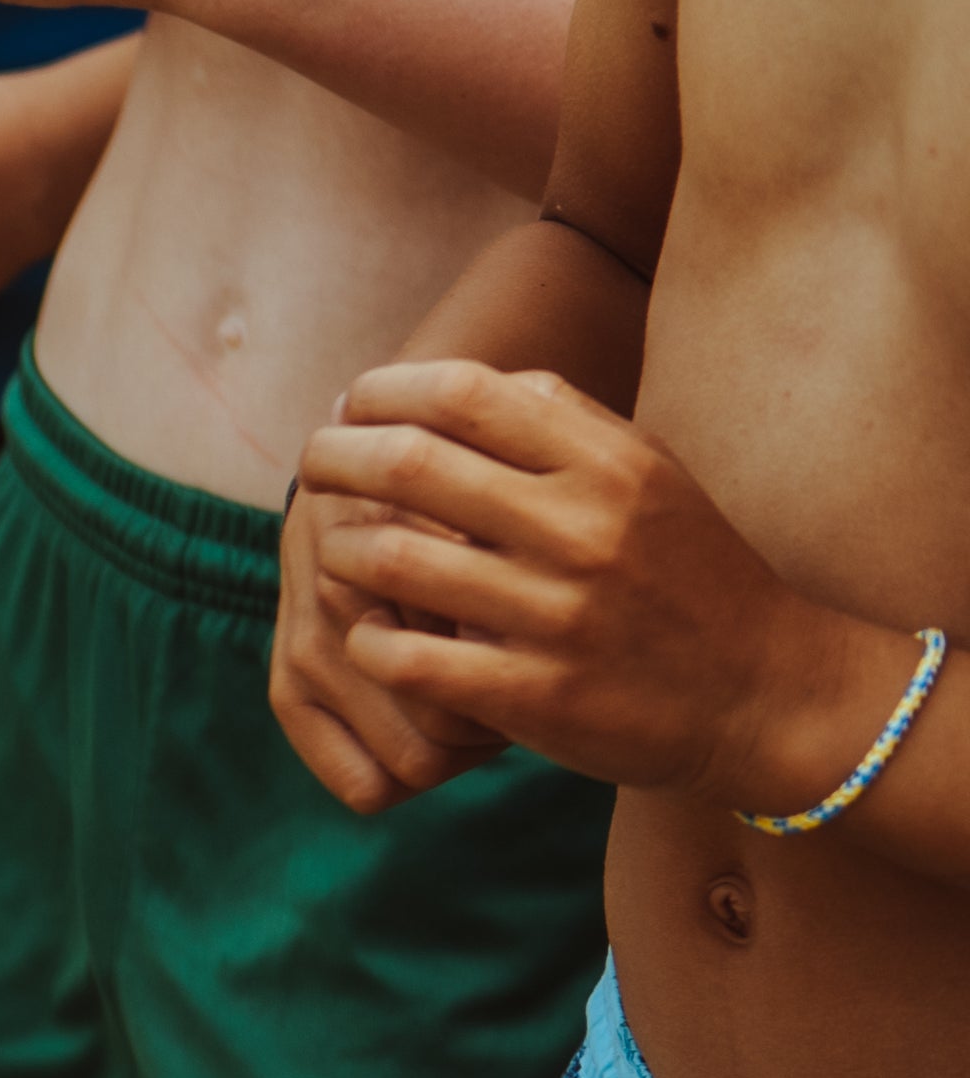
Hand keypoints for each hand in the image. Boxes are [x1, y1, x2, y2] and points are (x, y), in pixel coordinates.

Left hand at [288, 360, 930, 814]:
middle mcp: (584, 529)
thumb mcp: (650, 478)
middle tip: (312, 466)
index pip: (466, 393)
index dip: (387, 390)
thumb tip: (466, 382)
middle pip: (410, 465)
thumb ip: (565, 425)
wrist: (767, 692)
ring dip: (338, 553)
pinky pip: (405, 658)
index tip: (352, 404)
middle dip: (335, 458)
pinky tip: (367, 636)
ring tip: (332, 552)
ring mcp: (558, 614)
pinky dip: (367, 642)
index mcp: (609, 464)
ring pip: (390, 561)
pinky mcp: (536, 695)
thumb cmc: (690, 575)